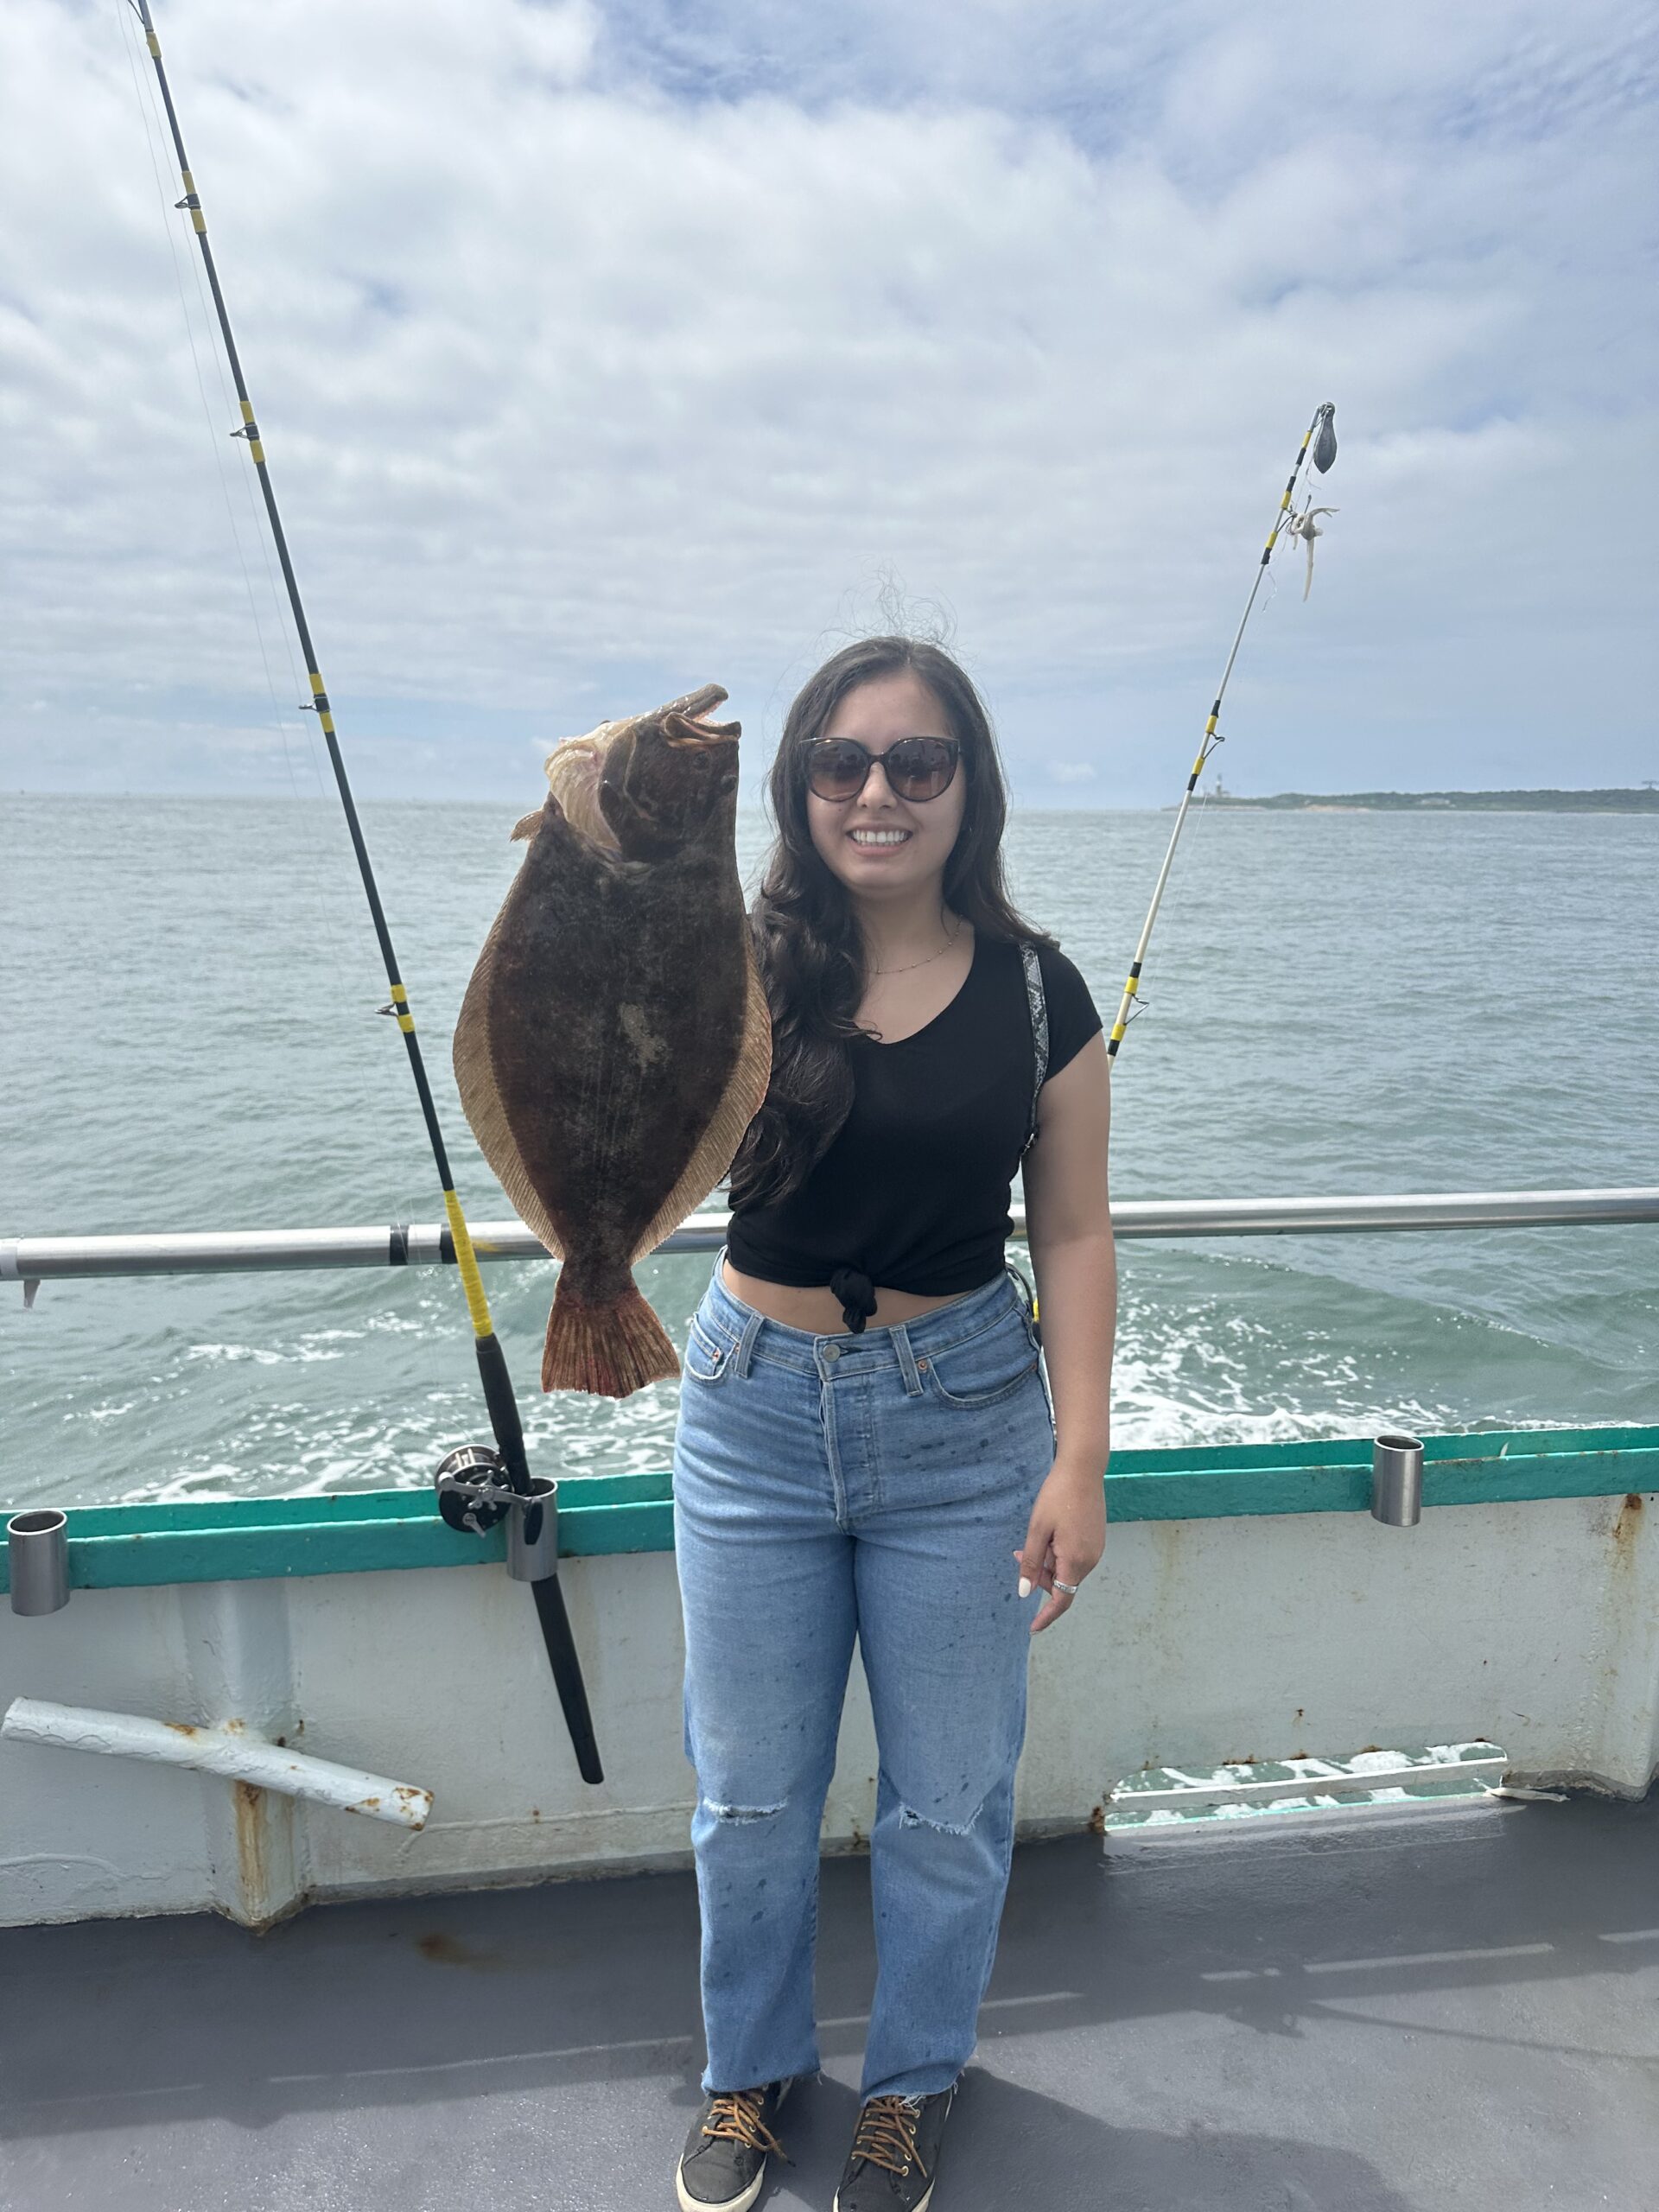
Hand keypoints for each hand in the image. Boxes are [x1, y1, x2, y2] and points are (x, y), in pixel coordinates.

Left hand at [1014, 1462, 1105, 1633]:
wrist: (1083, 1470)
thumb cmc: (1057, 1496)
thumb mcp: (1037, 1530)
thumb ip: (1032, 1564)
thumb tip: (1025, 1593)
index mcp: (1075, 1560)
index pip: (1062, 1600)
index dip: (1046, 1617)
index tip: (1032, 1629)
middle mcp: (1090, 1560)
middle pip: (1063, 1584)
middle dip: (1041, 1578)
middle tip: (1018, 1554)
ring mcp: (1096, 1550)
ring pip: (1068, 1570)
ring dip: (1049, 1563)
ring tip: (1035, 1538)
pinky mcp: (1096, 1540)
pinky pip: (1075, 1558)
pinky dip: (1059, 1555)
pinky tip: (1049, 1534)